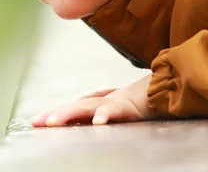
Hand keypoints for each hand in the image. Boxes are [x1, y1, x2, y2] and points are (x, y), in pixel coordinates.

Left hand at [30, 74, 152, 126]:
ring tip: (53, 122)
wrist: (170, 85)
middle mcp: (105, 100)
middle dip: (55, 114)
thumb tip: (89, 121)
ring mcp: (117, 101)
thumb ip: (106, 112)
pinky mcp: (132, 105)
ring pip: (88, 106)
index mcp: (102, 102)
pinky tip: (97, 122)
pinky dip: (106, 115)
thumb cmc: (147, 100)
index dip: (56, 113)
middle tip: (37, 122)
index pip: (74, 107)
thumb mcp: (123, 109)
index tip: (37, 121)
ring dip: (69, 114)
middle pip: (75, 106)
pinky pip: (117, 110)